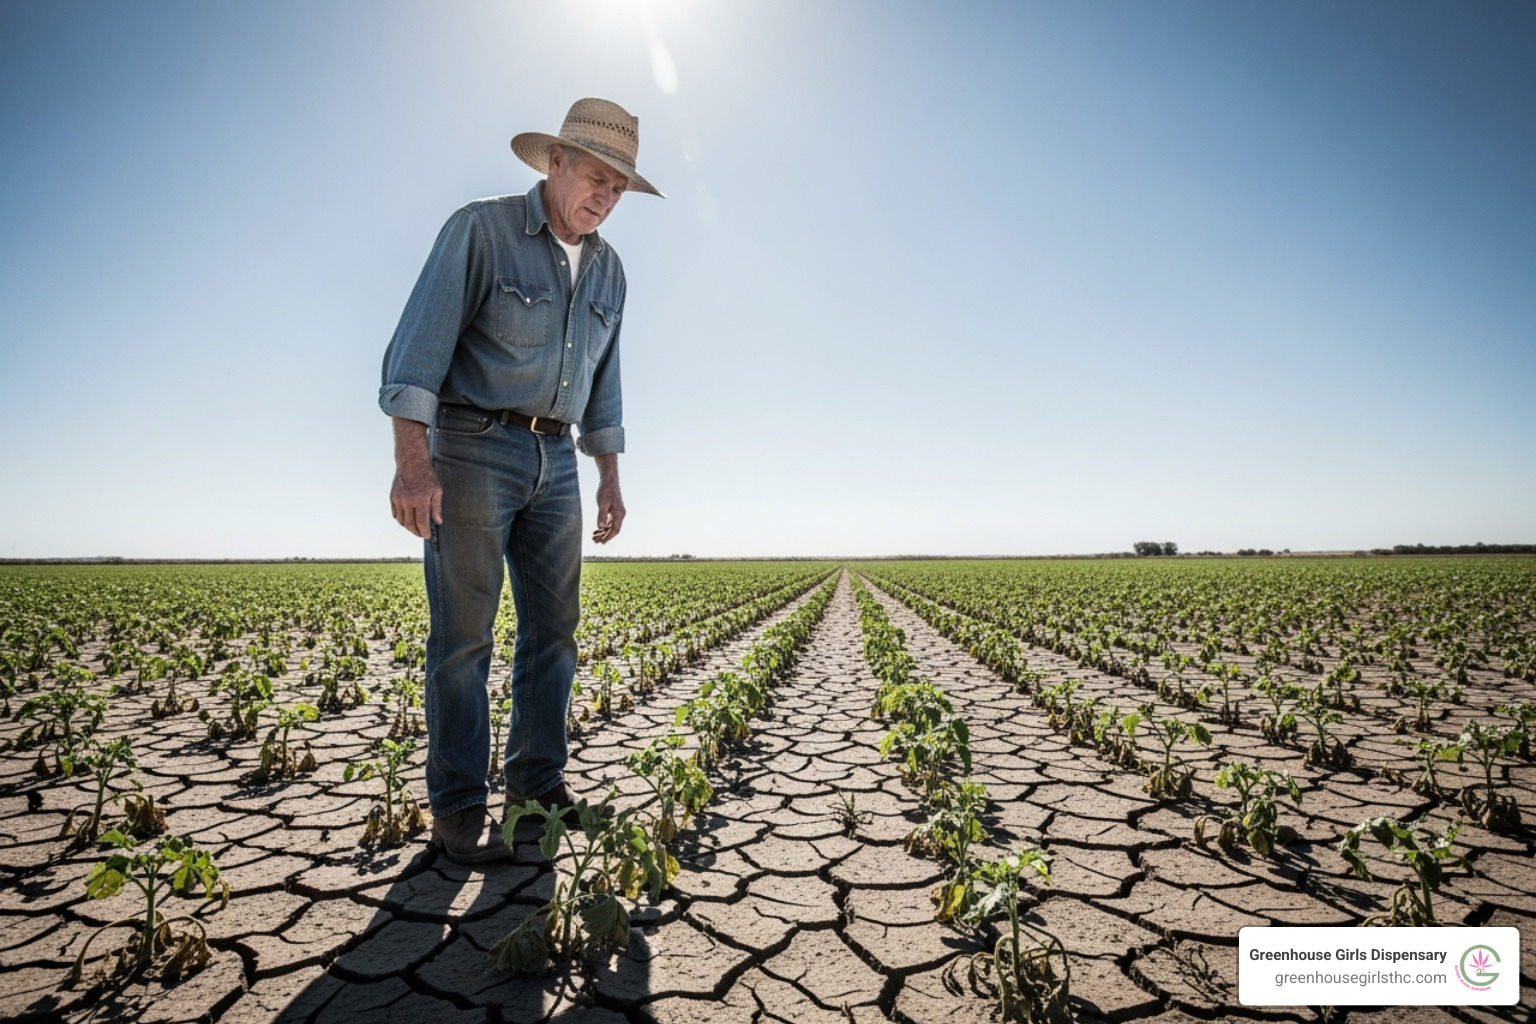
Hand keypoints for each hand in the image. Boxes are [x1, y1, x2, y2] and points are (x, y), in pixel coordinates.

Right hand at [390, 418, 441, 538]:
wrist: (411, 462)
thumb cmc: (426, 476)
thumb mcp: (437, 490)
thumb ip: (437, 508)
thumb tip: (438, 522)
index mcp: (420, 499)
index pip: (421, 522)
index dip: (424, 532)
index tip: (427, 536)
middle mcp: (407, 500)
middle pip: (410, 524)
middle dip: (416, 532)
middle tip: (422, 534)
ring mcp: (398, 499)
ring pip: (401, 521)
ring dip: (408, 527)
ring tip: (415, 527)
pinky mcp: (392, 497)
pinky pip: (395, 514)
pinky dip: (401, 519)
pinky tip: (408, 519)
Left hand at [592, 474, 625, 543]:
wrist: (609, 481)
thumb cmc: (606, 491)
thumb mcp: (602, 503)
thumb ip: (602, 516)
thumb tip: (601, 527)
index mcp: (619, 513)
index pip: (615, 529)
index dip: (608, 537)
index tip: (602, 542)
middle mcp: (621, 514)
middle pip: (614, 529)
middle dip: (605, 536)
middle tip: (595, 541)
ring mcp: (618, 513)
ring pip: (612, 526)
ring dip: (604, 532)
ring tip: (594, 537)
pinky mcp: (615, 510)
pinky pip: (610, 521)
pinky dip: (604, 526)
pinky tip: (598, 529)